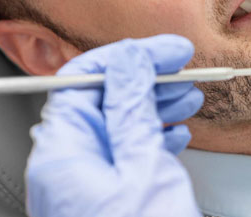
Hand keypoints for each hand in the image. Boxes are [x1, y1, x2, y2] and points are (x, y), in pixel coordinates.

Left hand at [26, 35, 203, 216]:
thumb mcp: (144, 167)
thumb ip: (132, 110)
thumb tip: (129, 61)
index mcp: (62, 151)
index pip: (84, 77)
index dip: (129, 56)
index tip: (167, 50)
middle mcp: (64, 165)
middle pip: (101, 100)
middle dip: (147, 80)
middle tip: (184, 71)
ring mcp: (80, 184)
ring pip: (115, 126)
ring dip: (154, 107)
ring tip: (188, 98)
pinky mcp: (100, 199)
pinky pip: (120, 155)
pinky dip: (150, 139)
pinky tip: (175, 134)